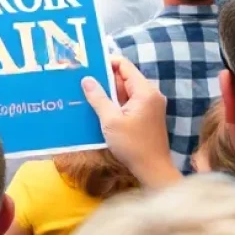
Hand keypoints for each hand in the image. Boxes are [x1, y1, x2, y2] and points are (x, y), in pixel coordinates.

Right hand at [81, 55, 179, 187]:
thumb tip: (86, 79)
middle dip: (103, 78)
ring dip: (107, 92)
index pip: (124, 65)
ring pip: (124, 90)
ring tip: (85, 91)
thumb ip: (98, 97)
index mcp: (144, 91)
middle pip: (123, 77)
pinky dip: (113, 102)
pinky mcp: (145, 116)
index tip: (86, 66)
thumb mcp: (111, 121)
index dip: (105, 62)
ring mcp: (148, 106)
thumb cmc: (133, 145)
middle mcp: (149, 95)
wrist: (153, 172)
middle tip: (81, 78)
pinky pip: (126, 102)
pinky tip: (97, 107)